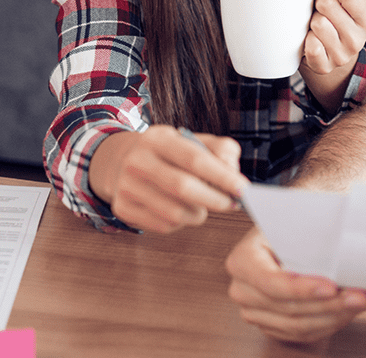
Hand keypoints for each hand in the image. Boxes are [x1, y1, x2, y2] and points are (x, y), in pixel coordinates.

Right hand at [88, 124, 246, 233]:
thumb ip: (220, 150)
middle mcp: (137, 161)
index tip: (242, 188)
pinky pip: (162, 225)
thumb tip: (233, 173)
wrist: (124, 162)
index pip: (195, 159)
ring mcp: (126, 186)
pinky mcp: (122, 208)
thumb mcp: (194, 140)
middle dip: (215, 199)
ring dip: (199, 214)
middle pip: (182, 187)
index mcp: (158, 139)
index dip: (222, 176)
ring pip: (174, 212)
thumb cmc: (170, 153)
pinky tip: (183, 210)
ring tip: (205, 206)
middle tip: (233, 203)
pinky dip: (181, 223)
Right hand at [226, 226, 365, 341]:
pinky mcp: (270, 324)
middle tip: (359, 296)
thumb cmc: (290, 223)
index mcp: (243, 259)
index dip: (302, 289)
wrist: (283, 231)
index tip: (332, 287)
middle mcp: (243, 289)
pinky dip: (326, 325)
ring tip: (360, 302)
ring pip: (297, 325)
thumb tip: (343, 239)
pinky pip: (300, 333)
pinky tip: (346, 312)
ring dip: (333, 317)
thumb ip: (310, 230)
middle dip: (329, 304)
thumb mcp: (295, 218)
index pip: (271, 282)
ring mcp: (254, 311)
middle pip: (287, 308)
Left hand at [300, 0, 365, 110]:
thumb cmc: (332, 8)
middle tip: (322, 10)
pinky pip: (310, 46)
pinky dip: (305, 40)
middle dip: (319, 3)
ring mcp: (342, 56)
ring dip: (310, 20)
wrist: (324, 47)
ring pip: (317, 24)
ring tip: (316, 24)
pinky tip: (311, 39)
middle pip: (327, 4)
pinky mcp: (324, 67)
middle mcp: (359, 40)